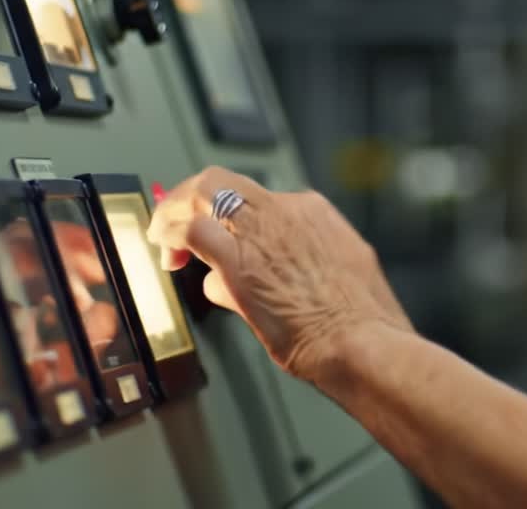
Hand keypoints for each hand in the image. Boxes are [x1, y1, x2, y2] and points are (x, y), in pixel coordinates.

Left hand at [146, 167, 412, 380]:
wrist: (363, 343)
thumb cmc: (362, 325)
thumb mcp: (344, 277)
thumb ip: (303, 269)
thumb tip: (273, 281)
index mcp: (317, 214)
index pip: (260, 199)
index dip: (232, 215)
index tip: (223, 231)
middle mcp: (288, 211)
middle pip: (225, 183)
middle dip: (193, 197)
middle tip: (177, 219)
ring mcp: (262, 232)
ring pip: (203, 192)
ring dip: (176, 211)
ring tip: (163, 234)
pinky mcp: (237, 261)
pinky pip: (190, 230)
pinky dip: (171, 235)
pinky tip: (167, 250)